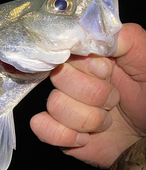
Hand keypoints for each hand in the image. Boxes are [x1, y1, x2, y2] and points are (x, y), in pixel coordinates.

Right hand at [30, 23, 145, 168]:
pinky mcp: (58, 131)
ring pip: (55, 104)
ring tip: (107, 121)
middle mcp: (72, 79)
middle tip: (114, 99)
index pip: (68, 48)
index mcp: (90, 58)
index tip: (108, 71)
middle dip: (93, 93)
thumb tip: (97, 32)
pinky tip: (86, 138)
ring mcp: (63, 106)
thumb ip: (128, 38)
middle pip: (58, 76)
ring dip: (88, 118)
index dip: (87, 64)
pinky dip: (64, 135)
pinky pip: (41, 127)